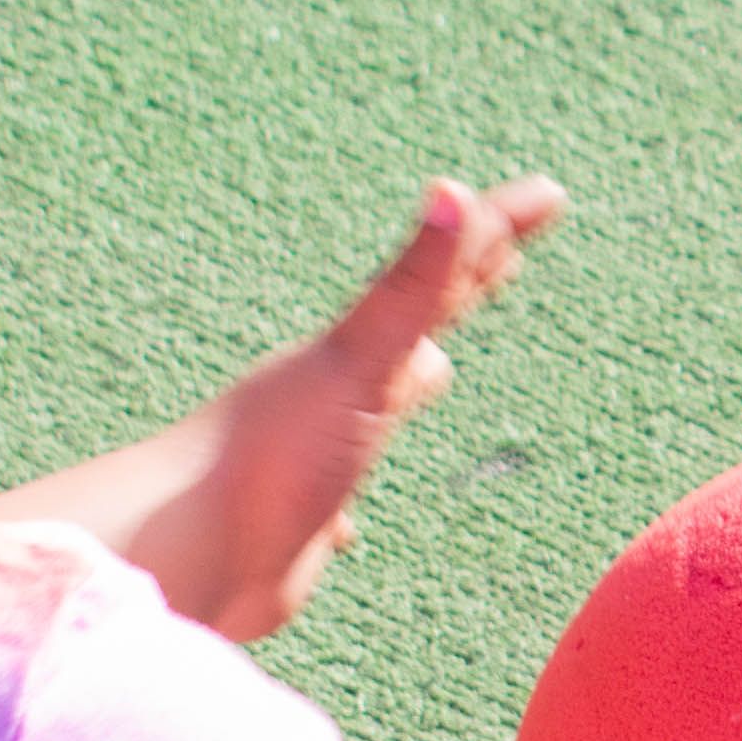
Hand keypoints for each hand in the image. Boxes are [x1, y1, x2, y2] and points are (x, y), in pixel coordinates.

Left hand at [112, 174, 563, 638]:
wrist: (193, 552)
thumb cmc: (277, 450)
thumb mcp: (361, 359)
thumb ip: (411, 285)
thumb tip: (451, 188)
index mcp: (360, 352)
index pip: (445, 276)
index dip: (496, 231)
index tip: (548, 194)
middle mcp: (340, 392)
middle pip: (411, 326)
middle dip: (454, 293)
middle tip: (498, 262)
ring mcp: (318, 454)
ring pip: (376, 405)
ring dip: (406, 383)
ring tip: (432, 372)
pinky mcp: (301, 522)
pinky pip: (339, 503)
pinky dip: (355, 502)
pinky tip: (349, 526)